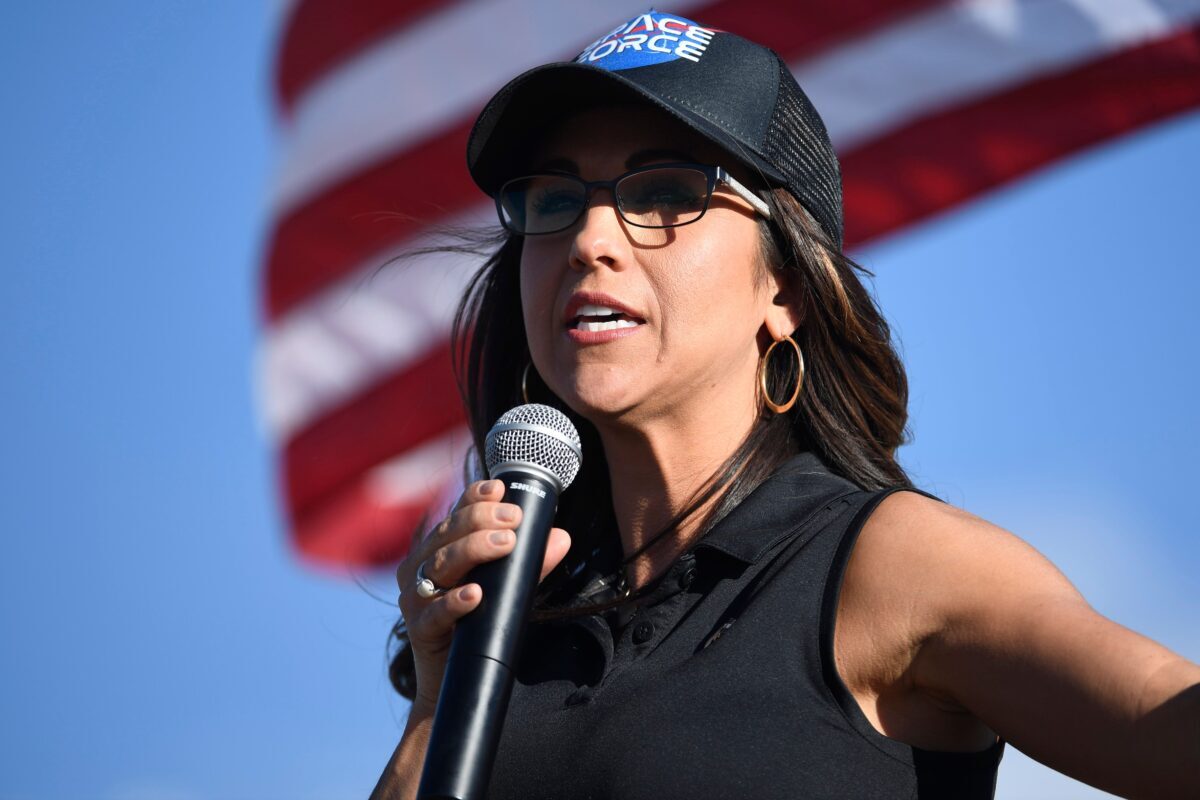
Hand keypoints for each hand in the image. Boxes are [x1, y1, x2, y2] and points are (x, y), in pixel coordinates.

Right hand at [395, 479, 571, 710]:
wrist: (459, 682)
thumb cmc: (480, 626)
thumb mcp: (508, 590)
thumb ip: (531, 565)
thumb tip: (562, 537)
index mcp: (438, 551)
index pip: (455, 514)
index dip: (475, 497)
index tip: (501, 488)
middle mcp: (421, 568)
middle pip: (448, 534)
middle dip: (482, 520)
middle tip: (514, 519)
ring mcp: (416, 598)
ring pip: (440, 564)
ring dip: (473, 550)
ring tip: (506, 544)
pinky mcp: (419, 630)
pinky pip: (434, 612)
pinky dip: (454, 601)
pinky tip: (475, 594)